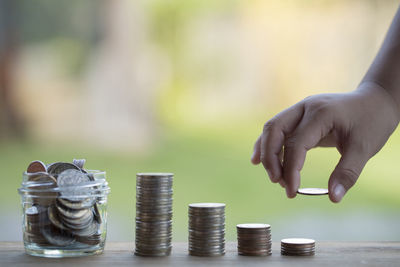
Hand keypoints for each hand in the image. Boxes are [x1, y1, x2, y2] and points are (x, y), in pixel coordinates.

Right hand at [251, 82, 399, 201]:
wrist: (376, 101)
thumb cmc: (372, 122)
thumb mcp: (365, 148)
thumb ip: (347, 173)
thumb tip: (333, 198)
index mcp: (320, 113)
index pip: (296, 143)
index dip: (290, 169)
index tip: (292, 192)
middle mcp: (305, 108)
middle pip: (274, 130)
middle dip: (271, 159)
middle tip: (278, 183)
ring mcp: (300, 109)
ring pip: (272, 129)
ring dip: (267, 153)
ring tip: (274, 177)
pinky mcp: (299, 116)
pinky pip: (277, 129)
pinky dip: (267, 144)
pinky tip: (259, 160)